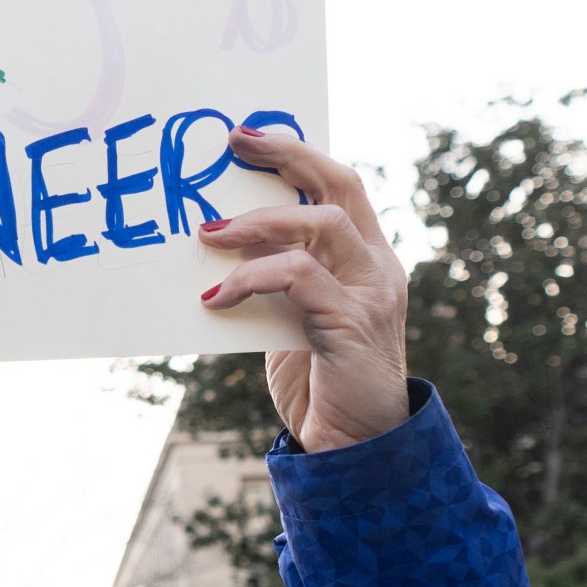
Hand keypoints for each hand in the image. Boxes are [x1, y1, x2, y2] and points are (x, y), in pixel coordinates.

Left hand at [197, 129, 410, 452]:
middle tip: (234, 144)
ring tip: (208, 235)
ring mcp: (370, 293)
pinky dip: (251, 278)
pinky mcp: (352, 323)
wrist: (356, 450)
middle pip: (340, 185)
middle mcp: (377, 267)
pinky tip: (216, 298)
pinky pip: (298, 278)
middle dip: (288, 156)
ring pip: (320, 224)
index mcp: (366, 259)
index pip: (340, 186)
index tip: (247, 135)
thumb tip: (222, 241)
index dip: (297, 154)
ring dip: (258, 223)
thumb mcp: (291, 318)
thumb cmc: (319, 384)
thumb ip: (276, 279)